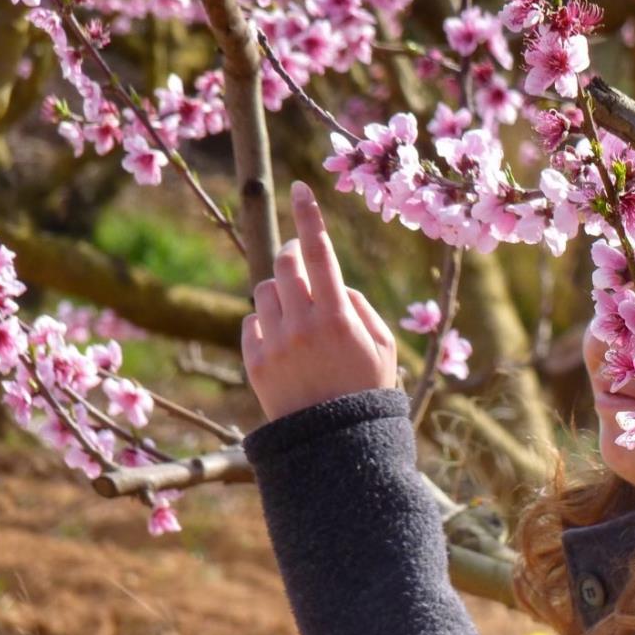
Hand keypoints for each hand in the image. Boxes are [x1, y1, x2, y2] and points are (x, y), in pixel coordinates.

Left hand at [242, 181, 397, 422]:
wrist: (334, 447)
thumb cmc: (366, 391)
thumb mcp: (382, 346)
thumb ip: (357, 305)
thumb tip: (329, 281)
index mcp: (338, 318)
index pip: (321, 252)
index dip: (310, 215)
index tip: (300, 187)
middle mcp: (302, 326)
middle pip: (285, 264)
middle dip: (294, 258)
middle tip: (305, 267)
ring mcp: (274, 345)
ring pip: (265, 291)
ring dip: (282, 294)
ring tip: (300, 321)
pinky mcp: (254, 363)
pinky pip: (251, 322)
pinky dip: (267, 324)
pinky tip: (286, 347)